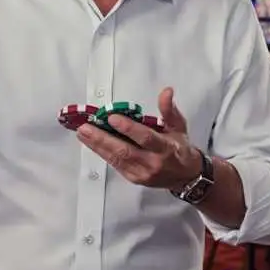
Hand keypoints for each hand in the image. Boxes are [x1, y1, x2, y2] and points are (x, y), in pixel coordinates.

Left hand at [76, 87, 202, 190]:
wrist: (186, 177)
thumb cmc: (180, 148)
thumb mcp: (178, 127)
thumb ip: (169, 110)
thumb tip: (166, 91)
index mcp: (166, 148)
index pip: (145, 138)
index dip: (128, 128)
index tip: (112, 117)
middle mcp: (153, 162)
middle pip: (124, 151)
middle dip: (103, 139)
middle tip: (86, 127)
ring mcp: (142, 173)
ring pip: (116, 159)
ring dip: (97, 145)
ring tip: (83, 133)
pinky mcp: (133, 178)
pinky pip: (114, 164)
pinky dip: (101, 152)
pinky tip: (90, 143)